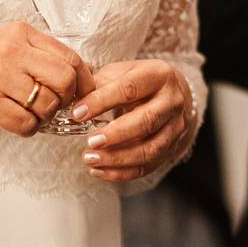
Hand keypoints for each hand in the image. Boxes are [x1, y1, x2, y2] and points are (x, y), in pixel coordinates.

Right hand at [0, 22, 93, 135]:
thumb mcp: (3, 47)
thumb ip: (36, 56)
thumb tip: (77, 77)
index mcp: (19, 34)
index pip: (70, 57)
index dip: (84, 80)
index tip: (83, 93)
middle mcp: (12, 51)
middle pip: (66, 80)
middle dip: (65, 99)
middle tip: (53, 106)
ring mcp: (0, 77)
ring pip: (48, 104)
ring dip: (42, 116)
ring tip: (25, 112)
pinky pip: (28, 123)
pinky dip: (26, 129)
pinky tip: (13, 122)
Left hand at [74, 58, 191, 184]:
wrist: (170, 93)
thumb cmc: (137, 82)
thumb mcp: (120, 73)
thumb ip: (98, 84)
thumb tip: (71, 100)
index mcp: (159, 75)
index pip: (129, 89)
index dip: (101, 102)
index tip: (77, 113)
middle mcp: (173, 101)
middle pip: (147, 122)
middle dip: (116, 135)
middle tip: (90, 142)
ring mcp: (176, 127)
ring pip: (150, 149)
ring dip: (118, 158)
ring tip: (90, 159)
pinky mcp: (172, 148)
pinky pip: (148, 166)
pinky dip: (122, 172)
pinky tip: (99, 171)